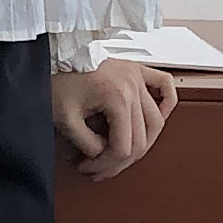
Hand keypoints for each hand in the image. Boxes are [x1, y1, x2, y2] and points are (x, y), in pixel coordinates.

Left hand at [52, 57, 176, 178]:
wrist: (55, 53)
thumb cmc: (58, 79)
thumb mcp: (66, 119)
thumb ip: (87, 144)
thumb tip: (101, 155)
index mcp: (117, 97)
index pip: (123, 147)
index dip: (105, 165)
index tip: (88, 168)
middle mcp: (133, 87)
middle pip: (141, 140)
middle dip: (119, 162)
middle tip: (100, 169)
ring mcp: (138, 77)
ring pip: (156, 122)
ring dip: (142, 144)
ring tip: (122, 155)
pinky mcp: (137, 70)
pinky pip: (165, 86)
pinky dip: (166, 104)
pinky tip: (157, 119)